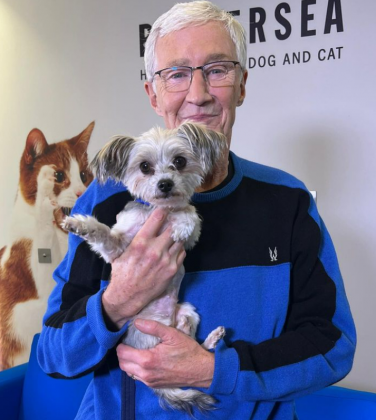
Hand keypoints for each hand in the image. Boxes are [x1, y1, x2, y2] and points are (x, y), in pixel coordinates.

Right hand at [102, 208, 185, 328]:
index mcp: (140, 242)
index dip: (163, 211)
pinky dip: (179, 249)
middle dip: (173, 222)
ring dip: (177, 236)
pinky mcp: (172, 270)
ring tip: (175, 233)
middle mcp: (155, 249)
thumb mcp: (122, 252)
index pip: (157, 218)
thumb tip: (139, 225)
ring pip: (179, 240)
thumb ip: (133, 238)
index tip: (165, 208)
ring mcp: (166, 260)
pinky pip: (181, 253)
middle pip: (172, 228)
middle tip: (175, 218)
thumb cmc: (122, 273)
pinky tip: (174, 248)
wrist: (127, 296)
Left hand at [117, 319, 214, 388]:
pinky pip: (138, 378)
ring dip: (128, 362)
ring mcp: (149, 382)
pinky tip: (144, 360)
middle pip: (122, 364)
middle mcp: (145, 374)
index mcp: (147, 360)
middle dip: (122, 353)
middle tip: (129, 342)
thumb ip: (153, 327)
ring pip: (129, 372)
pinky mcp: (154, 386)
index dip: (121, 344)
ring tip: (135, 350)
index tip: (125, 336)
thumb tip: (136, 321)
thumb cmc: (187, 350)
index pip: (122, 353)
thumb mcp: (171, 334)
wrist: (201, 370)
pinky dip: (136, 369)